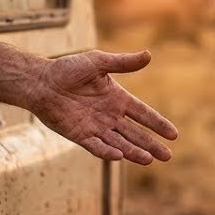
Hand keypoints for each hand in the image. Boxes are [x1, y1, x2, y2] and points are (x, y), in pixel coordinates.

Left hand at [32, 50, 177, 164]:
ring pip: (120, 143)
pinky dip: (108, 152)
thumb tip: (149, 55)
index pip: (143, 114)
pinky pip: (97, 146)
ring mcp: (96, 128)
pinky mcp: (80, 136)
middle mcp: (110, 116)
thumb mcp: (98, 62)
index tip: (173, 135)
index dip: (158, 124)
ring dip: (134, 152)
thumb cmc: (67, 69)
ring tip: (149, 160)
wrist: (41, 82)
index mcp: (117, 99)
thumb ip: (123, 62)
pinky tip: (120, 156)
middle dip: (151, 145)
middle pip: (135, 134)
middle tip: (167, 156)